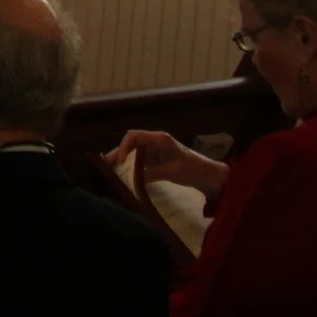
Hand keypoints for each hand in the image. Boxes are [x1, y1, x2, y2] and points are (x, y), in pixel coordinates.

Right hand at [105, 130, 230, 197]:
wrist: (209, 176)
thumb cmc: (192, 169)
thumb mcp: (171, 172)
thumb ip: (150, 174)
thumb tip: (131, 179)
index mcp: (160, 139)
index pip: (134, 136)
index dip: (124, 146)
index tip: (119, 160)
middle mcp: (155, 142)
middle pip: (131, 143)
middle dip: (119, 152)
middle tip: (107, 164)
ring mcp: (155, 151)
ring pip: (134, 152)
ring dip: (124, 160)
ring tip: (112, 169)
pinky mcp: (157, 160)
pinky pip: (140, 161)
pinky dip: (132, 166)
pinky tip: (124, 173)